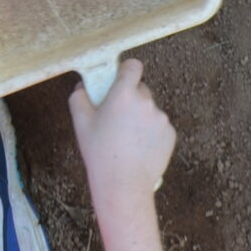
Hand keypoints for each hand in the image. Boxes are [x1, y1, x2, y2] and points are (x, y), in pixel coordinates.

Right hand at [71, 60, 176, 204]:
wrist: (123, 184)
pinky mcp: (171, 134)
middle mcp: (147, 102)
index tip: (119, 79)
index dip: (126, 70)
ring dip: (141, 117)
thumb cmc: (99, 152)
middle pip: (141, 89)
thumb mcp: (80, 122)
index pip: (133, 66)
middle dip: (131, 98)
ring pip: (150, 109)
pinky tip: (138, 148)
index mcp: (124, 94)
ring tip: (127, 139)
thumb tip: (83, 86)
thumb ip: (79, 96)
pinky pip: (159, 126)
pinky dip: (150, 133)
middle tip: (117, 117)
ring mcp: (161, 119)